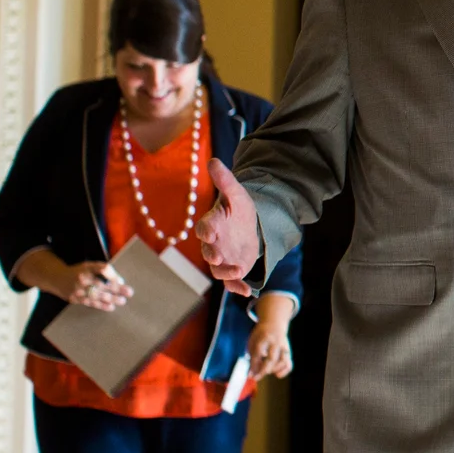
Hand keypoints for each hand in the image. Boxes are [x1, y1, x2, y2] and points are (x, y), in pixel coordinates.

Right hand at [59, 261, 131, 310]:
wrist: (57, 278)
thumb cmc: (78, 272)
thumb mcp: (89, 266)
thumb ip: (102, 270)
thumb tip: (119, 280)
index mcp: (87, 267)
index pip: (103, 269)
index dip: (113, 275)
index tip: (121, 280)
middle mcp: (82, 278)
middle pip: (102, 283)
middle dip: (116, 289)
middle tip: (129, 292)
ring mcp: (77, 289)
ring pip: (97, 295)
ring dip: (111, 299)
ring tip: (122, 301)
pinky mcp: (75, 298)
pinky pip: (90, 303)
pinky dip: (101, 305)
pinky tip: (111, 307)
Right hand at [195, 158, 259, 295]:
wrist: (248, 225)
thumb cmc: (238, 208)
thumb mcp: (236, 193)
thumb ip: (225, 180)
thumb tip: (213, 160)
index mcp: (212, 223)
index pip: (205, 226)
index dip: (206, 230)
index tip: (209, 232)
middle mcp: (214, 243)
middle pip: (209, 251)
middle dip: (213, 255)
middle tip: (219, 256)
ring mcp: (223, 258)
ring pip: (220, 270)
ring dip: (227, 272)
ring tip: (239, 271)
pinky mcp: (233, 268)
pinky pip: (232, 282)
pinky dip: (237, 287)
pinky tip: (247, 292)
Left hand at [247, 319, 292, 379]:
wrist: (275, 322)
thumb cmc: (261, 334)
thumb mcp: (253, 341)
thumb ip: (252, 356)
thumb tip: (252, 373)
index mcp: (265, 337)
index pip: (259, 353)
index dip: (253, 365)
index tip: (249, 375)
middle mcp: (276, 342)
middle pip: (272, 359)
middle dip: (263, 370)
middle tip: (256, 378)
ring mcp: (284, 347)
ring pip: (282, 362)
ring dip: (273, 370)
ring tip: (266, 371)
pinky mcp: (288, 352)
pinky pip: (289, 364)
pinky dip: (284, 371)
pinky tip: (277, 374)